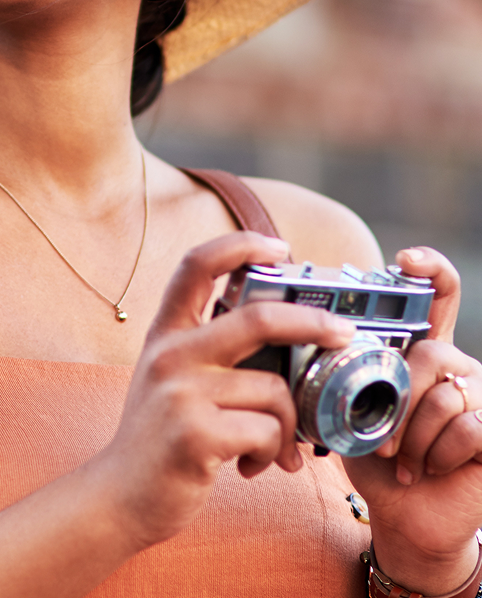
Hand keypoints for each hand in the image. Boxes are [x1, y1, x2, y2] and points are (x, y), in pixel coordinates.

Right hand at [96, 232, 357, 550]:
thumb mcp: (172, 378)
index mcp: (167, 332)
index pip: (198, 264)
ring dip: (286, 426)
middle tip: (341, 333)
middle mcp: (171, 353)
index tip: (279, 247)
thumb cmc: (161, 437)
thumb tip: (287, 338)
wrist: (119, 496)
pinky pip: (267, 432)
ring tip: (270, 448)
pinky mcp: (195, 434)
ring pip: (273, 391)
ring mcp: (181, 392)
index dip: (241, 245)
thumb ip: (213, 353)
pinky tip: (250, 465)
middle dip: (311, 323)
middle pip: (257, 319)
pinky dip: (273, 454)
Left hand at [344, 247, 481, 591]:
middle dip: (400, 400)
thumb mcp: (352, 410)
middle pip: (433, 354)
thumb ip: (345, 375)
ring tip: (402, 460)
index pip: (438, 294)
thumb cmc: (376, 457)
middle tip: (380, 437)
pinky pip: (468, 428)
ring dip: (414, 436)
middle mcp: (457, 365)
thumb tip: (309, 344)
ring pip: (446, 397)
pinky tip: (427, 470)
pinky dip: (437, 454)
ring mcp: (481, 398)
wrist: (405, 515)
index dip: (429, 269)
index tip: (405, 259)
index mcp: (421, 351)